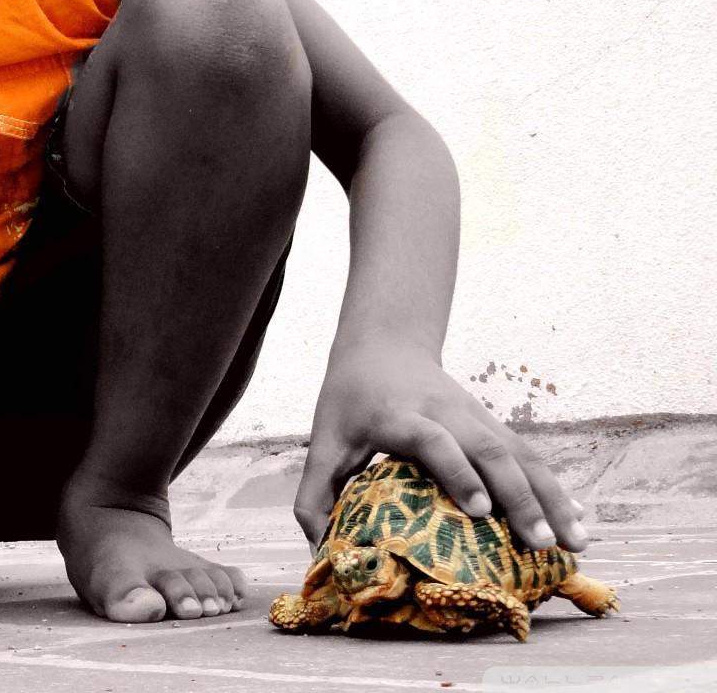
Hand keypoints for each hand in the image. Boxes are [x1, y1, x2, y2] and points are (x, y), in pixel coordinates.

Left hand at [292, 340, 589, 555]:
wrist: (384, 344)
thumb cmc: (349, 399)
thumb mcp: (325, 439)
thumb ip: (314, 492)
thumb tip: (317, 549)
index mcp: (399, 416)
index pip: (433, 440)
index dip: (457, 471)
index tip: (479, 509)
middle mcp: (444, 413)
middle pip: (488, 450)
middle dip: (520, 497)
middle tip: (541, 544)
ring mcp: (474, 416)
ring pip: (519, 453)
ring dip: (551, 497)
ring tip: (578, 541)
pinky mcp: (491, 423)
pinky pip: (528, 454)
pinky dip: (554, 486)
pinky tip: (578, 517)